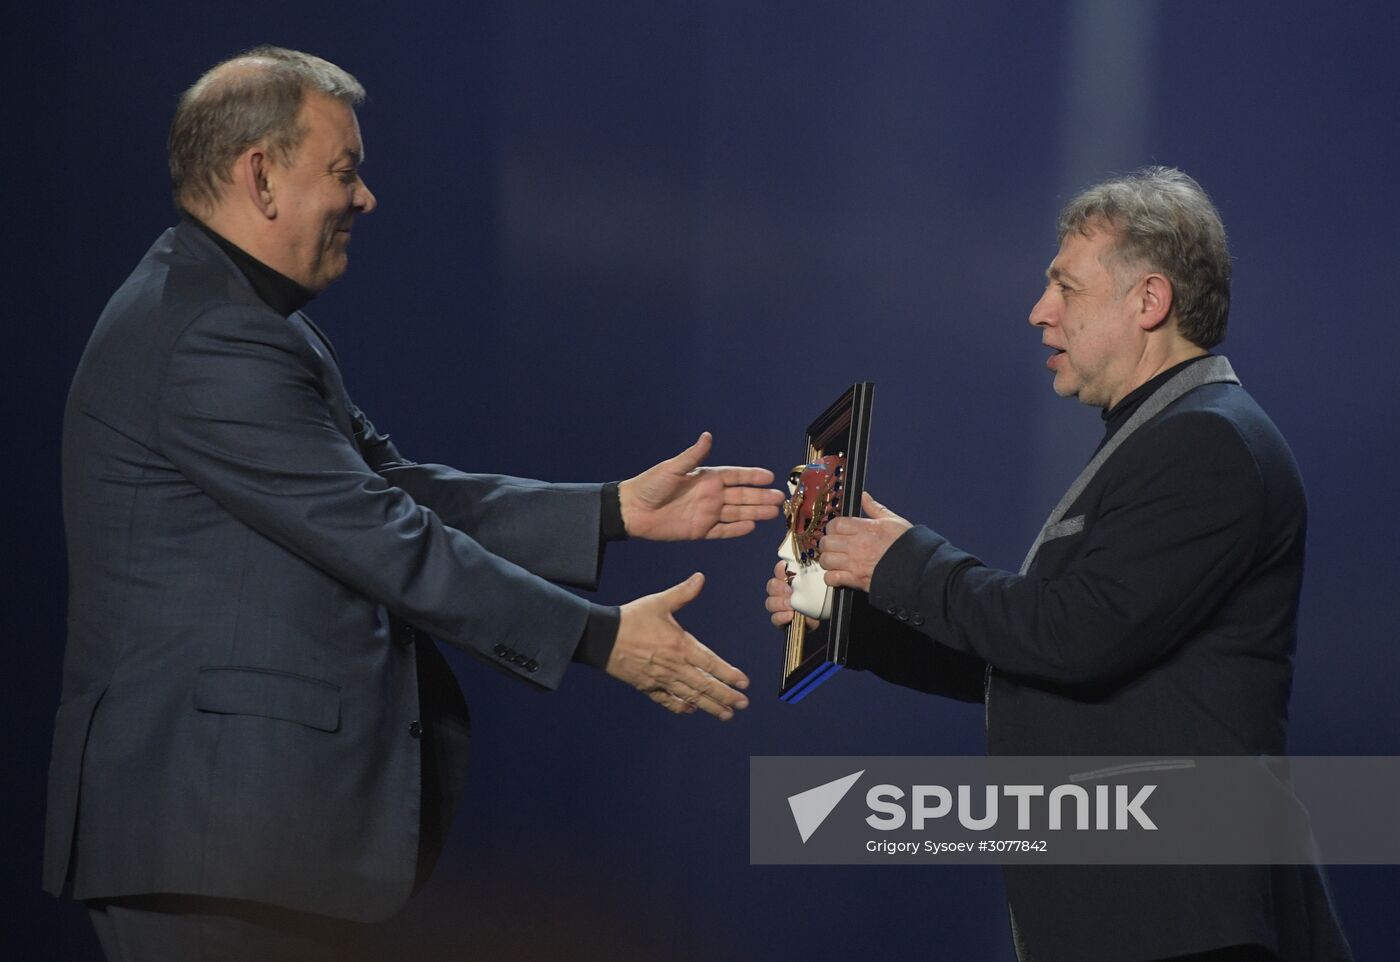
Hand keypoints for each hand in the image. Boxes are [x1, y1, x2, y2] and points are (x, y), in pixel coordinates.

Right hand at [608, 573, 750, 719]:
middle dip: (726, 696)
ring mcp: (660, 679)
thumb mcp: (658, 602)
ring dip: (710, 706)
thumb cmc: (630, 618)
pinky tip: (691, 710)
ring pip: (690, 696)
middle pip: (704, 685)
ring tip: (726, 714)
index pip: (711, 663)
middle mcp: (673, 666)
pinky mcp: (646, 686)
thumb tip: (700, 578)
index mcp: (680, 645)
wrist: (601, 637)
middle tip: (743, 704)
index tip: (744, 682)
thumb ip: (682, 593)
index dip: (729, 674)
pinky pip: (667, 700)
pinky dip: (680, 706)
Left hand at [618, 432, 784, 539]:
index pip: (735, 476)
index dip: (752, 476)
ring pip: (737, 512)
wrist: (632, 511)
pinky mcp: (699, 530)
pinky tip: (751, 527)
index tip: (769, 476)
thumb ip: (693, 456)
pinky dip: (736, 530)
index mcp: (705, 477)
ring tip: (774, 512)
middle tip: (780, 498)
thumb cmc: (649, 485)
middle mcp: (710, 495)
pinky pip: (722, 530)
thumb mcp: (672, 468)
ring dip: (755, 512)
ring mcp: (706, 513)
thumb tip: (707, 436)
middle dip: (761, 497)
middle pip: (741, 495)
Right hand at [764, 560, 818, 630]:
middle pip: (772, 586)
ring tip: (789, 605)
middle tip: (789, 590)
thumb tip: (820, 565)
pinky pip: (774, 618)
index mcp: (791, 581)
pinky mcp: (781, 621)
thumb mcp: (822, 587)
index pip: (780, 570)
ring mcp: (780, 607)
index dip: (780, 568)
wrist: (824, 618)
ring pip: (770, 602)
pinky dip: (780, 617)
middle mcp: (783, 593)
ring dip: (778, 603)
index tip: (785, 567)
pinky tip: (789, 615)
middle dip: (778, 587)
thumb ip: (818, 578)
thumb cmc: (823, 600)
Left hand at [818, 492, 911, 592]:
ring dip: (828, 560)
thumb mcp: (893, 521)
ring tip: (835, 560)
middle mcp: (857, 546)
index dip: (833, 527)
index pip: (835, 524)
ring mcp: (854, 564)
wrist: (917, 570)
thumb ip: (875, 508)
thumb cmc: (907, 546)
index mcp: (865, 529)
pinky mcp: (855, 580)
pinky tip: (838, 574)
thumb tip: (865, 496)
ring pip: (826, 560)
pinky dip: (831, 578)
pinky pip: (832, 579)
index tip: (837, 530)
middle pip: (826, 542)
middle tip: (834, 545)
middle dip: (828, 543)